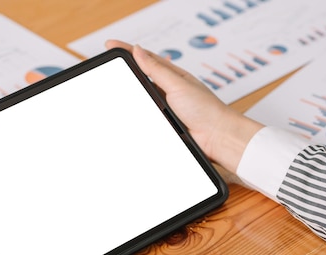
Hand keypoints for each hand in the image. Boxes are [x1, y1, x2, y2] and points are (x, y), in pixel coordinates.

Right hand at [105, 40, 262, 173]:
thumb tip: (139, 51)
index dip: (128, 51)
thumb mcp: (177, 84)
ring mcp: (165, 107)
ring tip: (115, 90)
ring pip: (141, 99)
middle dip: (125, 72)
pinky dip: (137, 116)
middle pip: (141, 78)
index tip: (111, 46)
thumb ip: (156, 68)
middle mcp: (168, 90)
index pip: (145, 59)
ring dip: (131, 97)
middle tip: (109, 66)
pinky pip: (145, 118)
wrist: (216, 137)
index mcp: (173, 75)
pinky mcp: (163, 124)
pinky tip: (130, 115)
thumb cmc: (206, 109)